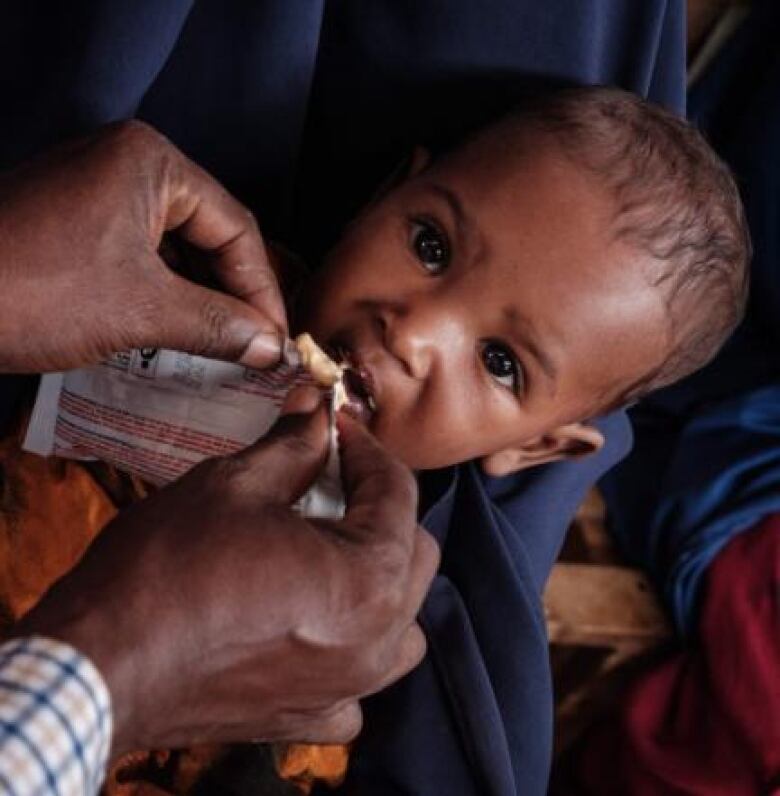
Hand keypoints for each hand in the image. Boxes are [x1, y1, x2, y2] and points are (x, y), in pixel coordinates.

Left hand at [0, 120, 285, 372]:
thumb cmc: (32, 290)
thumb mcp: (141, 310)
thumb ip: (218, 324)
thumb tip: (273, 347)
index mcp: (152, 163)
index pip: (236, 228)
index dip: (264, 291)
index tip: (278, 342)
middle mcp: (128, 164)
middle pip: (210, 236)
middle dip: (234, 296)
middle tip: (258, 348)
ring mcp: (98, 191)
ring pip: (177, 250)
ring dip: (202, 301)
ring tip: (226, 349)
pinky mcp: (77, 222)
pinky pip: (142, 257)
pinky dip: (165, 297)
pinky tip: (180, 335)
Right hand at [17, 398, 438, 754]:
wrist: (98, 663)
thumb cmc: (165, 572)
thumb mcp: (235, 486)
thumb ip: (295, 446)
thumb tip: (316, 412)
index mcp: (368, 581)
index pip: (397, 494)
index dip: (367, 450)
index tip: (338, 431)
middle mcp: (374, 643)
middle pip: (412, 554)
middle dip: (378, 506)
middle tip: (333, 478)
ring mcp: (345, 687)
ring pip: (401, 619)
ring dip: (378, 574)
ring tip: (332, 545)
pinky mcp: (308, 716)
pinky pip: (360, 681)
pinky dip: (351, 645)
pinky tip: (315, 621)